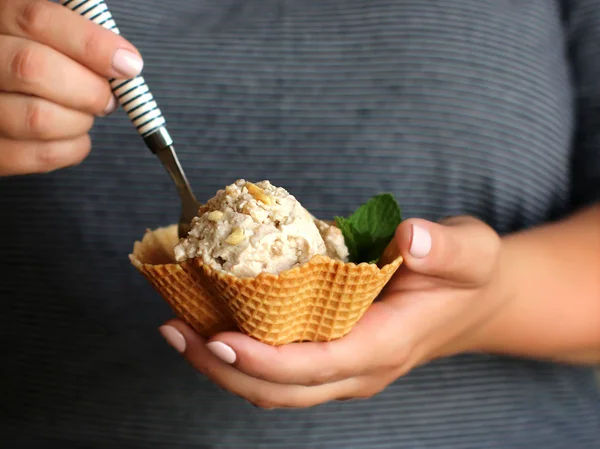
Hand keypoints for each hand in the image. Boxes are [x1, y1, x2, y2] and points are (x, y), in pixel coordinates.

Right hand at [0, 0, 142, 175]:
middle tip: (107, 99)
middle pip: (34, 69)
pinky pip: (40, 156)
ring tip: (84, 116)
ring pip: (38, 119)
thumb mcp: (52, 39)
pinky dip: (73, 148)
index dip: (92, 44)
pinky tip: (74, 136)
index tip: (128, 65)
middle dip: (89, 90)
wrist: (7, 97)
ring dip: (80, 121)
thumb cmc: (38, 65)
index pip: (38, 21)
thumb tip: (127, 65)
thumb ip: (80, 43)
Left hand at [159, 216, 506, 408]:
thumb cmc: (467, 274)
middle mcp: (358, 369)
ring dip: (222, 366)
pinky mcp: (332, 355)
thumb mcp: (469, 252)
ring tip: (179, 329)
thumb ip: (445, 248)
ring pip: (274, 387)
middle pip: (280, 389)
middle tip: (174, 329)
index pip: (316, 366)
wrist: (474, 300)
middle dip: (222, 368)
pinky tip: (213, 322)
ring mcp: (343, 368)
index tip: (217, 336)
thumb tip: (412, 238)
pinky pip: (279, 369)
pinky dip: (241, 354)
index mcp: (384, 346)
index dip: (263, 360)